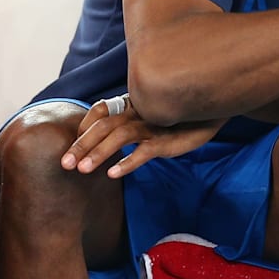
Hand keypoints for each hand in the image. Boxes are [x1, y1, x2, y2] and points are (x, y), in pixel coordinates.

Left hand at [63, 97, 220, 178]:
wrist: (213, 113)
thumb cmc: (177, 119)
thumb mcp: (150, 119)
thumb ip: (129, 123)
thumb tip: (103, 139)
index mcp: (132, 104)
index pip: (100, 112)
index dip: (83, 128)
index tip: (72, 148)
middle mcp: (139, 112)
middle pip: (104, 125)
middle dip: (82, 145)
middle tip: (65, 164)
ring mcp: (153, 125)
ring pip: (120, 135)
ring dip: (99, 152)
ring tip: (84, 170)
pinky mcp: (168, 140)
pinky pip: (145, 150)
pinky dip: (128, 161)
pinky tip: (114, 173)